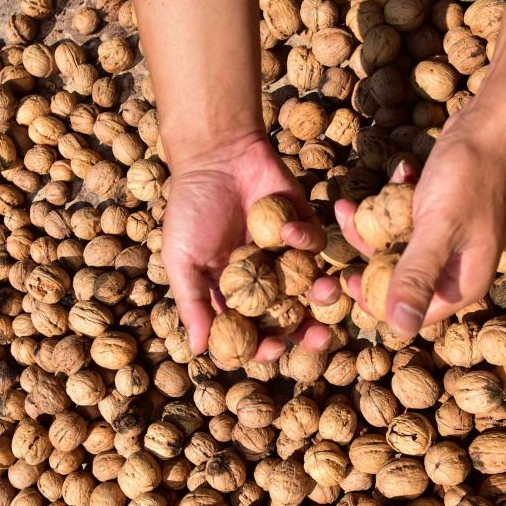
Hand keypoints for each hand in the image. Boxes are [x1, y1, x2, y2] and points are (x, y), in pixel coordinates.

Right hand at [161, 132, 339, 360]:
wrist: (215, 155)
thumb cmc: (191, 207)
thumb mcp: (181, 258)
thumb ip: (192, 302)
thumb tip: (197, 349)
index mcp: (234, 295)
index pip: (254, 332)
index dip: (266, 346)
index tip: (275, 348)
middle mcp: (264, 282)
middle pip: (291, 318)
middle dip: (308, 331)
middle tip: (321, 338)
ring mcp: (286, 257)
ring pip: (312, 287)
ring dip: (322, 294)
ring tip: (325, 292)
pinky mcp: (304, 228)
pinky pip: (314, 245)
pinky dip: (306, 242)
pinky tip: (288, 231)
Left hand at [335, 106, 505, 336]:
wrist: (496, 125)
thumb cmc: (472, 176)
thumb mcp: (438, 228)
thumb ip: (417, 277)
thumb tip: (399, 330)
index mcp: (462, 283)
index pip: (413, 313)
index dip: (377, 302)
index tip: (349, 278)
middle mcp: (456, 268)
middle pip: (400, 279)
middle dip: (368, 255)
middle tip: (346, 228)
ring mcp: (448, 240)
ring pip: (397, 246)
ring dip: (374, 223)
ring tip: (351, 203)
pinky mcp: (439, 215)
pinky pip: (406, 219)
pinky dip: (394, 200)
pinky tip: (399, 172)